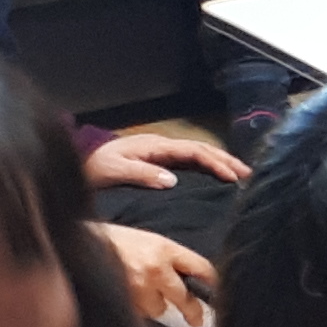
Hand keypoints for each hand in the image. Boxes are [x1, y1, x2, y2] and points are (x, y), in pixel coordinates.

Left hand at [85, 126, 249, 194]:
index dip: (215, 163)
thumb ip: (142, 174)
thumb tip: (173, 180)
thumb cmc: (94, 168)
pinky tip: (214, 176)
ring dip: (219, 162)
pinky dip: (206, 167)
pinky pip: (188, 162)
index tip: (231, 177)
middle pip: (200, 149)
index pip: (193, 152)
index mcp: (155, 146)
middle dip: (225, 160)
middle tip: (248, 175)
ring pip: (197, 154)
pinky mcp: (157, 161)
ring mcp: (160, 152)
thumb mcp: (114, 171)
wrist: (77, 163)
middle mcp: (161, 146)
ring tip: (239, 175)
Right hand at [96, 219, 216, 326]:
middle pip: (185, 298)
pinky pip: (139, 313)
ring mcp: (139, 287)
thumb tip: (191, 280)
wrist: (82, 243)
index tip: (217, 293)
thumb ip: (170, 258)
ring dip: (154, 305)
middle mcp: (155, 268)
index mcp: (165, 248)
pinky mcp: (124, 301)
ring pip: (159, 309)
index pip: (201, 268)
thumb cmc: (115, 241)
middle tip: (196, 319)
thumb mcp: (147, 240)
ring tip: (140, 291)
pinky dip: (136, 308)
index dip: (212, 283)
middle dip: (192, 311)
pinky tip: (127, 294)